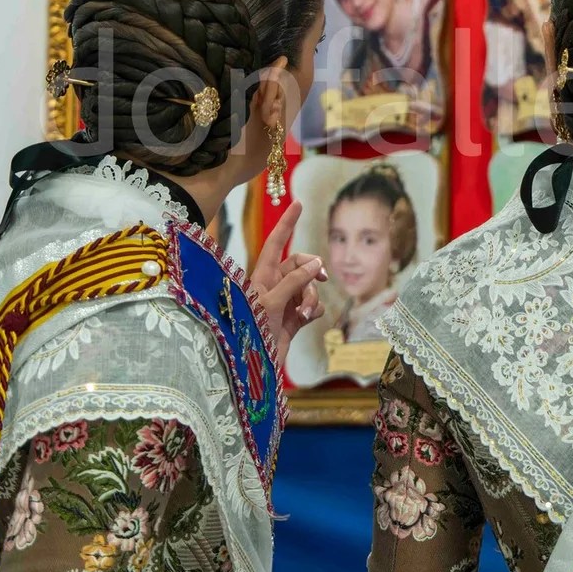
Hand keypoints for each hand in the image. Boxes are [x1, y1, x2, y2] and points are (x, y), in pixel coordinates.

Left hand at [248, 201, 325, 346]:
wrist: (254, 368)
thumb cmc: (252, 333)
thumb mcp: (272, 303)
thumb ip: (294, 281)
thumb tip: (316, 263)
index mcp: (262, 277)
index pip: (277, 243)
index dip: (287, 223)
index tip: (298, 203)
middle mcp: (273, 286)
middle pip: (300, 265)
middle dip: (311, 271)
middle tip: (320, 277)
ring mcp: (285, 302)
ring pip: (310, 287)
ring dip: (312, 297)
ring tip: (304, 313)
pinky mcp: (295, 320)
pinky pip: (314, 306)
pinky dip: (314, 311)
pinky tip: (306, 321)